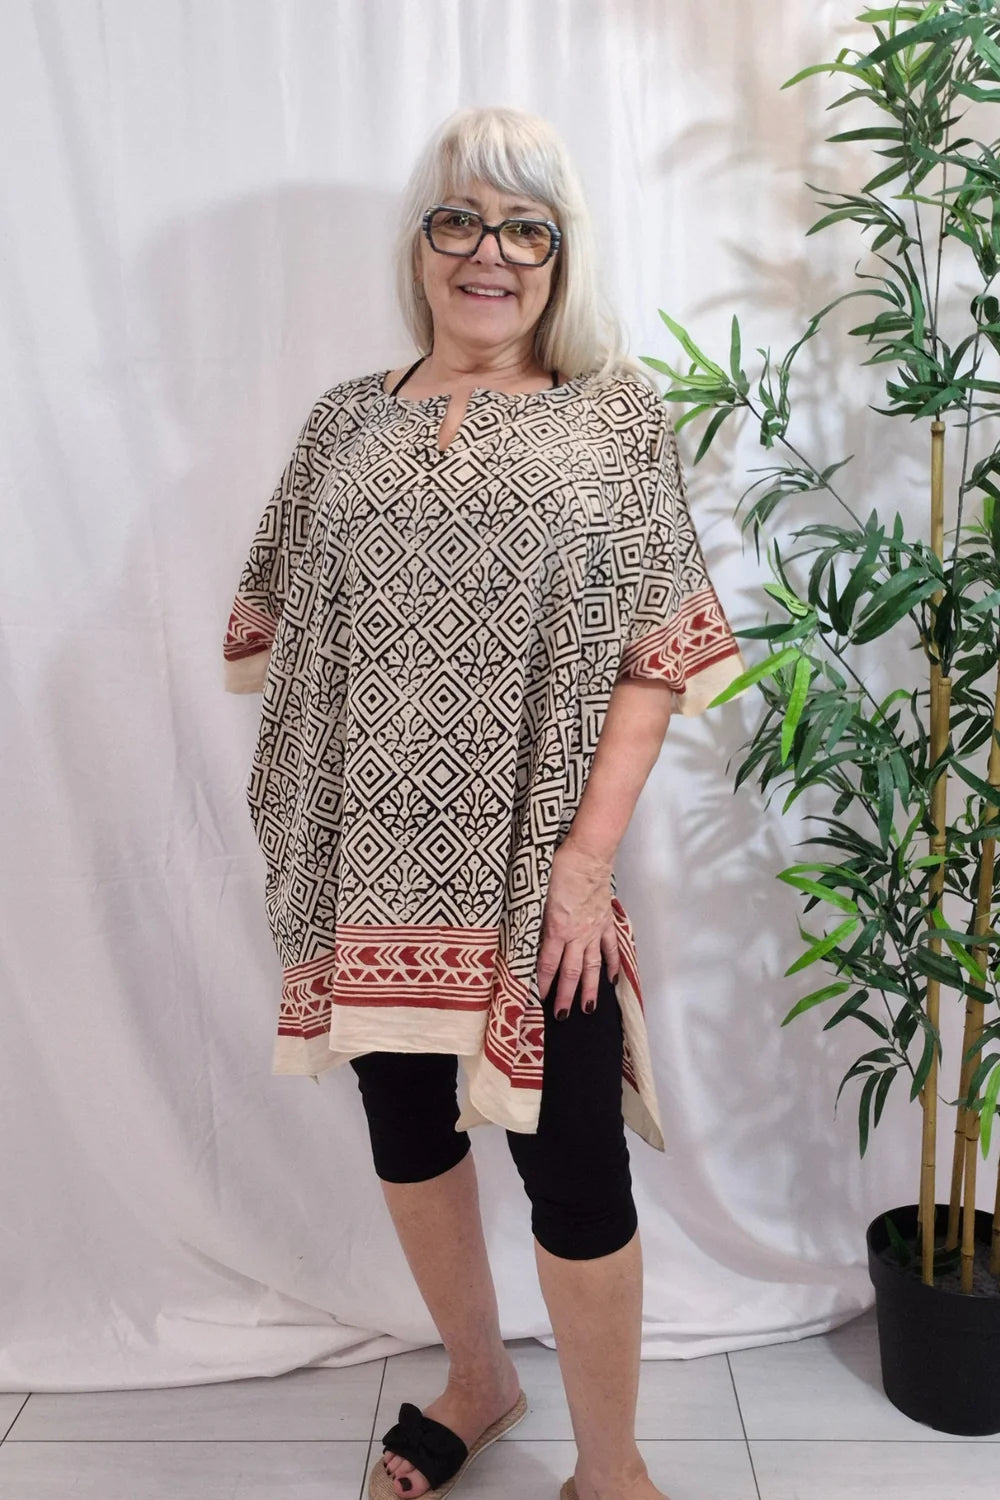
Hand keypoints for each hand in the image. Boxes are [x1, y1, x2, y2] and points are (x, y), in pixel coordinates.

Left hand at [537, 837, 619, 1017]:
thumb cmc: (559, 868)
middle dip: (565, 996)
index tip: (538, 1000)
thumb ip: (534, 919)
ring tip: (588, 1008)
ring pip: (593, 966)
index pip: (548, 964)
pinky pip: (611, 948)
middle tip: (561, 1016)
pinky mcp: (606, 921)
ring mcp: (595, 930)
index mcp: (558, 929)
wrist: (588, 854)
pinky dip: (612, 964)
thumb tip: (524, 938)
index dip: (543, 984)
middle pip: (571, 972)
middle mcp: (578, 935)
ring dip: (590, 989)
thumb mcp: (538, 894)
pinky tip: (612, 980)